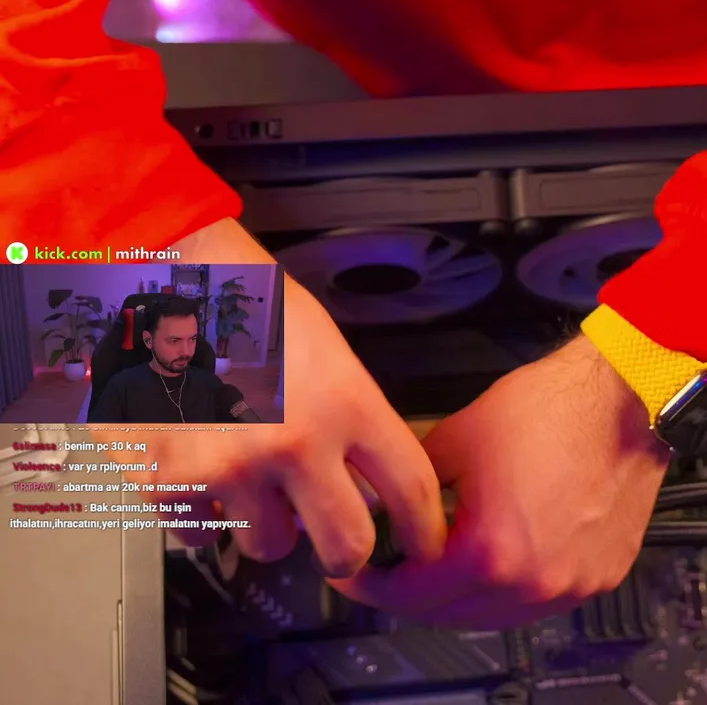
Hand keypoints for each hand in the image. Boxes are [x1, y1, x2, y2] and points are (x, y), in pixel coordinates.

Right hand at [92, 276, 447, 576]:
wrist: (157, 276)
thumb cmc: (245, 303)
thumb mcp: (326, 350)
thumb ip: (350, 419)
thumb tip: (368, 480)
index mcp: (346, 402)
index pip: (409, 487)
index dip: (424, 530)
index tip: (422, 546)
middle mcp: (295, 443)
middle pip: (346, 545)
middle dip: (345, 555)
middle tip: (336, 548)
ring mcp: (231, 467)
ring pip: (269, 546)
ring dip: (264, 527)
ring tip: (250, 482)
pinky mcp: (169, 481)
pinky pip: (200, 534)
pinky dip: (202, 516)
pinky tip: (200, 474)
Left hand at [328, 336, 669, 629]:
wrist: (625, 400)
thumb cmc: (556, 410)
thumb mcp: (455, 439)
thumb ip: (410, 487)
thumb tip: (383, 505)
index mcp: (493, 551)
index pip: (410, 595)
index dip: (372, 585)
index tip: (357, 574)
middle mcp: (536, 581)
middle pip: (450, 615)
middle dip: (412, 597)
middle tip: (392, 573)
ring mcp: (573, 584)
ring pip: (497, 617)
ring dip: (461, 599)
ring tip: (442, 567)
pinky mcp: (601, 576)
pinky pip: (541, 601)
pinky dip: (511, 589)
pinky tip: (498, 561)